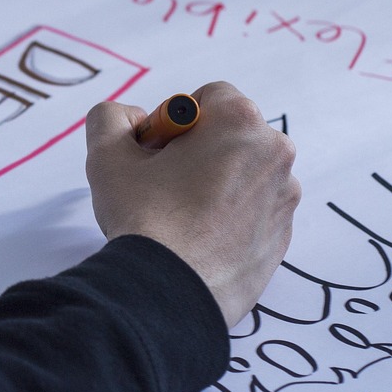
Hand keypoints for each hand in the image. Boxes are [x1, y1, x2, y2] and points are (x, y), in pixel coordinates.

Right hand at [85, 81, 299, 327]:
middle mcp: (275, 155)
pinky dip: (229, 216)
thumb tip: (131, 120)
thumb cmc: (144, 216)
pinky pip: (253, 211)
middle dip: (199, 149)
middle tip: (163, 182)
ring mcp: (284, 200)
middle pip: (231, 135)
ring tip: (179, 215)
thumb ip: (111, 116)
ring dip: (215, 182)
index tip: (155, 152)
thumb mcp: (106, 153)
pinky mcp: (283, 238)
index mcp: (241, 124)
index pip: (210, 97)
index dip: (175, 121)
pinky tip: (197, 238)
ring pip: (244, 174)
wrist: (170, 294)